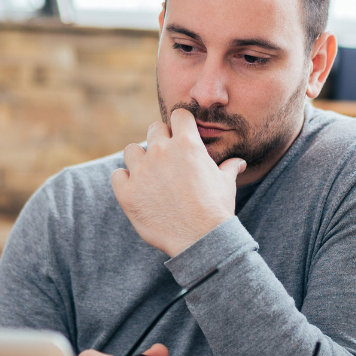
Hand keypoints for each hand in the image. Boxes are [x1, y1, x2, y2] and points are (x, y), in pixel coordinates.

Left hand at [112, 109, 246, 256]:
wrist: (200, 239)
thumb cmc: (216, 210)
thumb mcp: (226, 184)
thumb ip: (228, 168)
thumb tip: (239, 163)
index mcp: (187, 144)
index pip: (179, 115)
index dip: (181, 125)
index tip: (182, 136)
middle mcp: (161, 151)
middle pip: (153, 129)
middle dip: (160, 139)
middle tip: (166, 158)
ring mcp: (141, 171)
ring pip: (131, 150)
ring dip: (139, 159)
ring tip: (149, 175)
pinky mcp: (127, 192)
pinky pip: (117, 175)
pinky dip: (124, 180)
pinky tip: (137, 190)